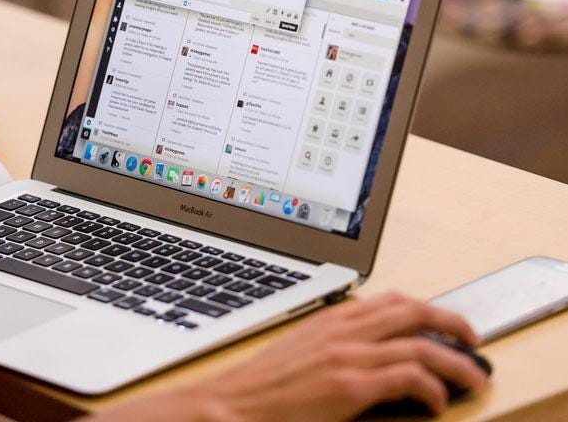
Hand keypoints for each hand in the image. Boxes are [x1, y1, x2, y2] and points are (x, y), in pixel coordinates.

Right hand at [191, 292, 488, 420]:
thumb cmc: (262, 385)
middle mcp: (342, 329)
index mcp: (331, 318)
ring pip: (421, 343)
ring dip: (456, 360)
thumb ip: (334, 344)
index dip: (425, 308)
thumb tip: (367, 354)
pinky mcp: (349, 385)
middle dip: (452, 322)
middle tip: (472, 339)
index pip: (390, 300)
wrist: (230, 404)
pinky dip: (432, 387)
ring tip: (474, 376)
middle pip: (413, 311)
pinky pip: (409, 376)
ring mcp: (347, 355)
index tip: (442, 321)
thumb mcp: (300, 351)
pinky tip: (435, 401)